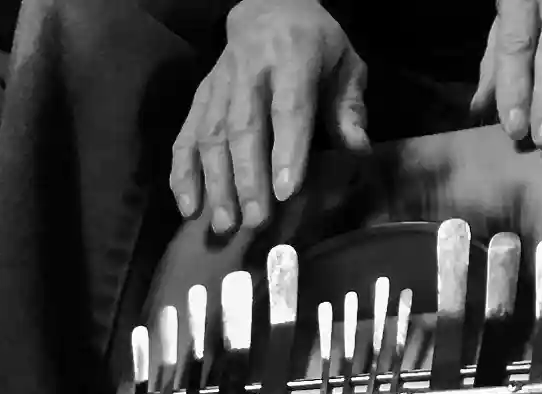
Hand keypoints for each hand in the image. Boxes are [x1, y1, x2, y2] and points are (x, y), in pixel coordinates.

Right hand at [170, 0, 367, 234]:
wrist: (268, 7)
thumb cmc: (314, 45)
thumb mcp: (344, 65)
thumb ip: (349, 108)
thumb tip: (358, 151)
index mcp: (291, 58)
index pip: (288, 109)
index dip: (286, 151)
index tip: (286, 192)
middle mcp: (249, 71)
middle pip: (244, 128)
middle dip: (248, 178)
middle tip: (255, 221)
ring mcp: (219, 86)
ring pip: (211, 136)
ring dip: (215, 183)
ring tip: (223, 224)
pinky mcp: (199, 99)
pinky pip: (185, 137)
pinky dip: (183, 174)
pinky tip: (189, 207)